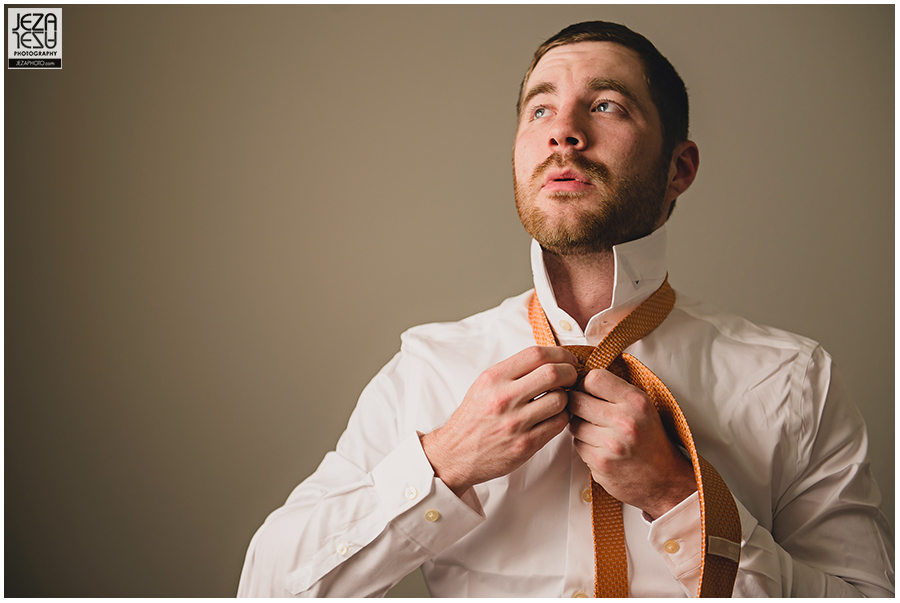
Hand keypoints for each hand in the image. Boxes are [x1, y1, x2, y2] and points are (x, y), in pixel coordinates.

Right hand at [421, 346, 578, 496]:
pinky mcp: (526, 444)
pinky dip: (562, 417)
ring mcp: (516, 423)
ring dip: (567, 398)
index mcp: (493, 379)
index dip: (559, 353)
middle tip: (572, 377)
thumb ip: (512, 372)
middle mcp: (504, 398)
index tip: (567, 359)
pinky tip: (554, 417)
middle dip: (570, 373)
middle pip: (553, 373)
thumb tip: (547, 359)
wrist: (455, 454)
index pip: (535, 354)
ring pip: (560, 400)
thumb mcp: (483, 386)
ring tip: (560, 400)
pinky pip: (558, 424)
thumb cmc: (472, 419)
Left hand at [568, 368, 695, 519]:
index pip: (593, 378)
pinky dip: (585, 445)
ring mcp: (611, 444)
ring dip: (580, 426)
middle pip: (576, 400)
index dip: (586, 384)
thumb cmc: (652, 441)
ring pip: (574, 424)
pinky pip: (577, 445)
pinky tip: (601, 448)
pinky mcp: (600, 463)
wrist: (665, 481)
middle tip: (588, 411)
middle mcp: (624, 421)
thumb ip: (616, 392)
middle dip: (578, 404)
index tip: (590, 391)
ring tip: (598, 431)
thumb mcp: (643, 408)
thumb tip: (581, 379)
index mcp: (636, 402)